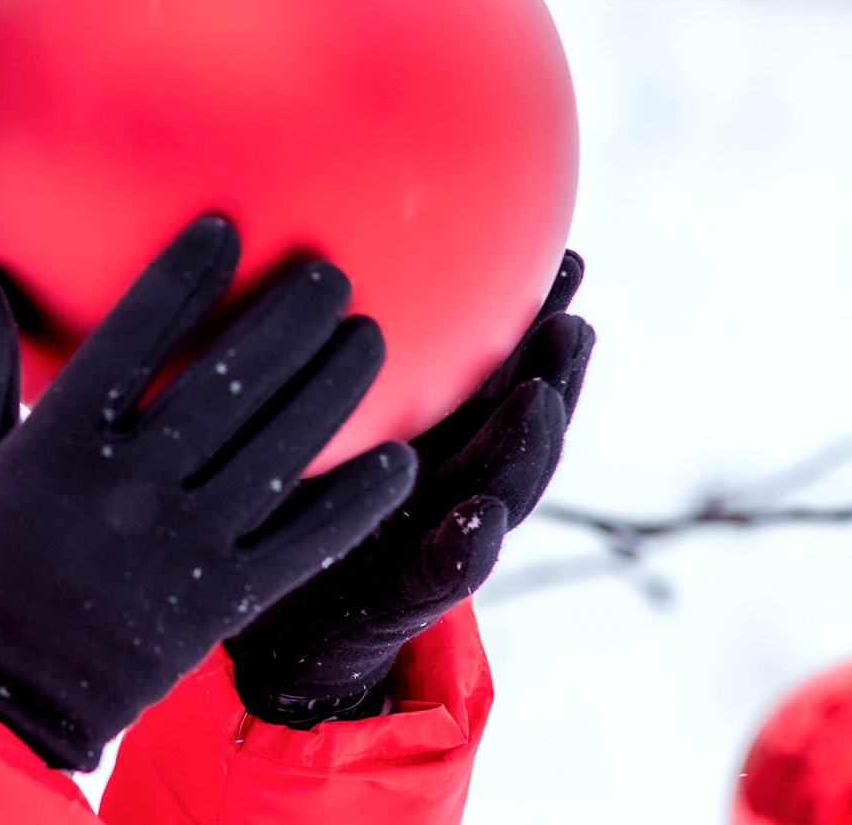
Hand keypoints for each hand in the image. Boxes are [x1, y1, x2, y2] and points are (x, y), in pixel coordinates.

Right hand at [0, 216, 417, 770]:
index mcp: (58, 443)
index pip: (133, 337)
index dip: (184, 276)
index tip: (225, 228)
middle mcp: (129, 487)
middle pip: (227, 384)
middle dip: (286, 320)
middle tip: (330, 272)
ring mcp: (181, 547)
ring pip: (276, 454)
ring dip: (331, 390)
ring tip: (369, 337)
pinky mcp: (217, 604)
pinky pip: (300, 544)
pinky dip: (352, 501)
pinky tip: (397, 460)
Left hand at [226, 251, 595, 728]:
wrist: (287, 626)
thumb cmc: (293, 500)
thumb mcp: (308, 418)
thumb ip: (320, 351)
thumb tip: (285, 230)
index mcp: (433, 429)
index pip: (496, 366)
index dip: (534, 316)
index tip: (569, 258)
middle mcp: (449, 477)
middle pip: (519, 420)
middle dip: (553, 371)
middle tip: (570, 321)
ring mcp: (436, 536)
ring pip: (501, 487)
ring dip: (525, 445)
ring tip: (540, 400)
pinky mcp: (405, 597)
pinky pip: (438, 572)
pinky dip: (464, 547)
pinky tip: (478, 521)